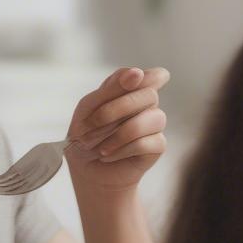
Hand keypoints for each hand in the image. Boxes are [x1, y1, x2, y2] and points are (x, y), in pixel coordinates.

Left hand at [65, 67, 168, 191]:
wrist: (85, 169)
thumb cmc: (86, 134)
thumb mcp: (88, 108)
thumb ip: (111, 88)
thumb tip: (138, 72)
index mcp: (130, 88)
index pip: (146, 76)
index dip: (145, 76)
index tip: (132, 78)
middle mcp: (146, 104)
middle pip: (149, 95)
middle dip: (114, 110)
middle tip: (91, 126)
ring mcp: (154, 124)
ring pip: (153, 118)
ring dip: (119, 134)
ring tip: (100, 147)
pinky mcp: (157, 146)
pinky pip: (147, 142)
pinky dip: (122, 150)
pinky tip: (108, 155)